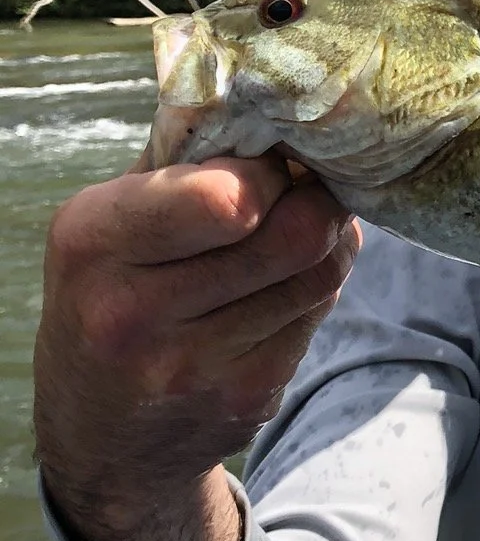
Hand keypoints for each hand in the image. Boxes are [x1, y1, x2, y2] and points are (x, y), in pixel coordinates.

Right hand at [34, 152, 359, 540]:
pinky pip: (319, 313)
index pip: (228, 197)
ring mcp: (195, 365)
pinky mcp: (247, 397)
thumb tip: (276, 104)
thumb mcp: (111, 220)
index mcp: (94, 241)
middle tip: (301, 188)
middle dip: (313, 198)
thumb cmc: (113, 294)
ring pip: (320, 271)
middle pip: (295, 233)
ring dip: (325, 240)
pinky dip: (316, 286)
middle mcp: (136, 311)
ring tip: (294, 230)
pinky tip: (283, 282)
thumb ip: (183, 160)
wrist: (104, 437)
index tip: (267, 160)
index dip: (270, 170)